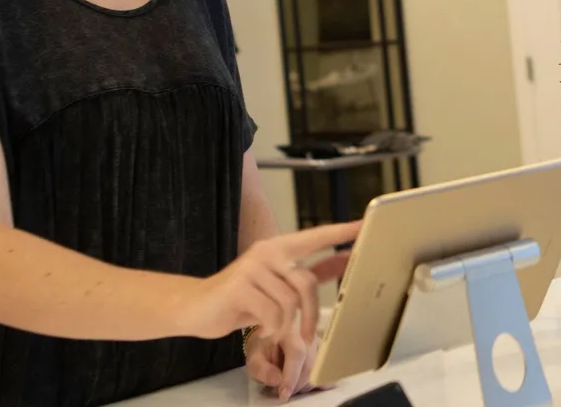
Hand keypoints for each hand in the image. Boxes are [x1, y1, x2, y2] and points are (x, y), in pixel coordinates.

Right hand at [178, 222, 360, 340]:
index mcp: (279, 247)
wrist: (197, 308)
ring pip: (289, 303)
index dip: (341, 231)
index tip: (363, 224)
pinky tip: (261, 331)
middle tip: (307, 335)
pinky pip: (272, 314)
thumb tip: (345, 260)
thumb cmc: (242, 297)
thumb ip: (311, 272)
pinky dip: (271, 329)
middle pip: (306, 283)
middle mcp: (266, 252)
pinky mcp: (240, 287)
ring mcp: (252, 267)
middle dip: (310, 315)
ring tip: (271, 329)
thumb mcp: (278, 285)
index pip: (316, 236)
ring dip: (284, 325)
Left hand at [246, 325, 323, 401]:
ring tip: (290, 386)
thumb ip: (262, 368)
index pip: (296, 354)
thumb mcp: (254, 356)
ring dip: (305, 385)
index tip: (284, 395)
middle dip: (296, 385)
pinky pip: (327, 370)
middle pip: (310, 365)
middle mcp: (309, 334)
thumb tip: (277, 381)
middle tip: (281, 392)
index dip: (291, 377)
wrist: (272, 332)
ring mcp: (319, 342)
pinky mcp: (324, 351)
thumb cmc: (263, 345)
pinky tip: (308, 386)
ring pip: (319, 370)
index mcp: (290, 331)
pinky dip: (320, 382)